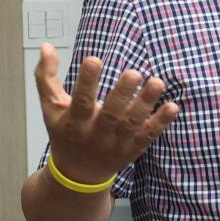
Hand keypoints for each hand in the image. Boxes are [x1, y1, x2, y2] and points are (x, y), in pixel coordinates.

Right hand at [35, 42, 178, 184]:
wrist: (79, 174)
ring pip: (132, 124)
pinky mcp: (133, 148)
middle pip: (111, 115)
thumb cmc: (66, 134)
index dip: (87, 81)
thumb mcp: (50, 109)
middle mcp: (96, 134)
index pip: (80, 101)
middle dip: (123, 94)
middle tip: (134, 73)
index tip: (94, 59)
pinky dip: (161, 122)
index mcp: (74, 123)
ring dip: (146, 103)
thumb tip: (47, 46)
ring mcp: (117, 143)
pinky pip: (149, 136)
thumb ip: (46, 78)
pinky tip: (172, 106)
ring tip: (157, 82)